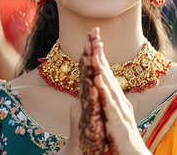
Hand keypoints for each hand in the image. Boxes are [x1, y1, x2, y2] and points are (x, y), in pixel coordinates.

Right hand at [58, 34, 105, 154]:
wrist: (82, 153)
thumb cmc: (89, 132)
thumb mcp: (92, 108)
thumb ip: (91, 93)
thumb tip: (93, 79)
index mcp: (87, 94)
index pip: (89, 69)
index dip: (90, 51)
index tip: (93, 34)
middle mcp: (83, 99)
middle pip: (85, 72)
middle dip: (88, 52)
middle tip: (90, 34)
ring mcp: (85, 110)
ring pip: (86, 87)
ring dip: (88, 70)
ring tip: (91, 53)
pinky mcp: (89, 123)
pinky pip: (90, 108)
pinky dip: (92, 97)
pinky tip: (94, 87)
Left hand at [89, 28, 150, 154]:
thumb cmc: (121, 137)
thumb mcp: (113, 114)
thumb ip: (109, 100)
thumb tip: (103, 86)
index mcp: (116, 97)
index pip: (106, 73)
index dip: (99, 55)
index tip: (92, 39)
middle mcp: (119, 99)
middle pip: (108, 73)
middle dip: (100, 54)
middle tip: (93, 36)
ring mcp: (120, 109)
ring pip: (109, 85)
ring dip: (101, 68)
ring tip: (94, 52)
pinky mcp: (118, 121)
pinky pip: (109, 104)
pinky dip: (103, 91)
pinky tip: (97, 80)